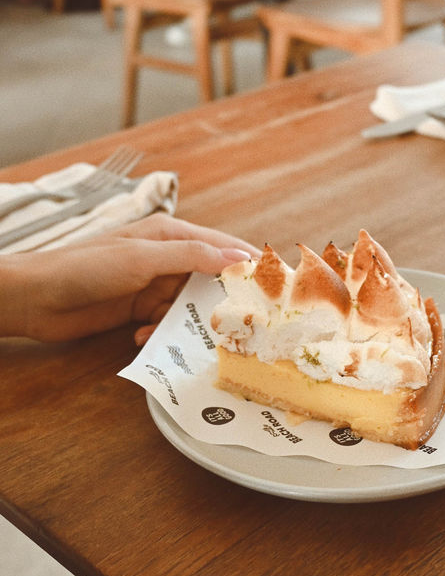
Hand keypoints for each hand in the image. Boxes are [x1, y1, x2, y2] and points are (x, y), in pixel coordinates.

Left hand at [1, 214, 259, 343]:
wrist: (34, 298)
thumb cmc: (86, 268)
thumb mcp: (143, 258)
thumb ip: (191, 257)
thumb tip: (238, 256)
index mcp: (171, 236)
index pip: (222, 246)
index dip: (249, 263)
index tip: (277, 284)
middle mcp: (166, 260)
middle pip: (209, 280)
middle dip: (224, 301)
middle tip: (247, 324)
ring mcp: (151, 286)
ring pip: (188, 306)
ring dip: (189, 323)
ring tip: (197, 339)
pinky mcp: (137, 311)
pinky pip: (164, 323)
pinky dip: (160, 333)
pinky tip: (144, 338)